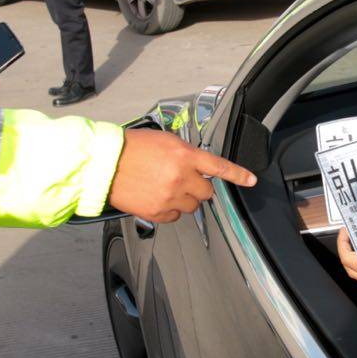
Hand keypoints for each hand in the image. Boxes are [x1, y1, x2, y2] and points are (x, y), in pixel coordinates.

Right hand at [106, 128, 255, 223]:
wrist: (104, 163)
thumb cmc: (132, 148)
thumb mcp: (165, 141)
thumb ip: (186, 153)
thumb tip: (197, 165)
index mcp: (184, 156)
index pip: (219, 166)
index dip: (238, 175)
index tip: (251, 180)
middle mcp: (181, 177)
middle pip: (207, 192)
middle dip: (198, 187)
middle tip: (182, 180)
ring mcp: (170, 197)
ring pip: (192, 206)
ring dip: (185, 198)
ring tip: (165, 187)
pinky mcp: (158, 212)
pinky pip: (176, 216)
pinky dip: (170, 209)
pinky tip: (156, 197)